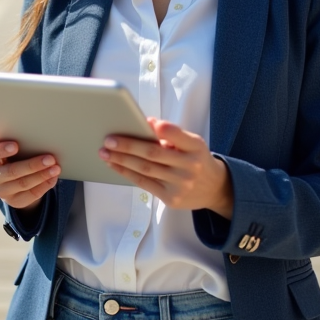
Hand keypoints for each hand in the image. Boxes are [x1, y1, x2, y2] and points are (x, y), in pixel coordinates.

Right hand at [0, 139, 60, 210]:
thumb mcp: (8, 140)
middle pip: (11, 172)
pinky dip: (44, 186)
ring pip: (23, 184)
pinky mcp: (12, 201)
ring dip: (42, 176)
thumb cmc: (11, 147)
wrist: (11, 167)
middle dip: (32, 165)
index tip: (16, 145)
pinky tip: (53, 178)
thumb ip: (14, 137)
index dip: (1, 150)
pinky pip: (30, 196)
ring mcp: (0, 190)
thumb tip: (36, 134)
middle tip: (50, 158)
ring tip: (56, 168)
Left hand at [99, 119, 233, 217]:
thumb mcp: (192, 143)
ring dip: (121, 160)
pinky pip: (144, 183)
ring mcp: (180, 184)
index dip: (161, 128)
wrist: (215, 188)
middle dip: (128, 145)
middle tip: (109, 140)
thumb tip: (146, 123)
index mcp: (196, 147)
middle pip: (153, 153)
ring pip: (145, 169)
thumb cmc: (196, 159)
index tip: (145, 122)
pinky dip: (126, 173)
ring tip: (105, 152)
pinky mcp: (171, 198)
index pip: (176, 135)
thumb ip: (172, 134)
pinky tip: (114, 165)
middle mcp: (189, 166)